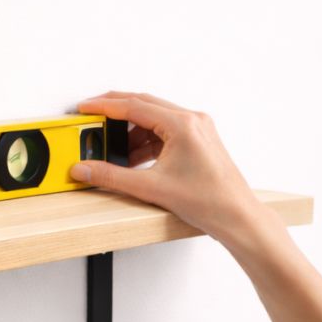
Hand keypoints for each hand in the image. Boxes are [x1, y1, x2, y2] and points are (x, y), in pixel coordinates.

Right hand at [70, 91, 260, 242]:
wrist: (236, 216)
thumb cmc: (209, 201)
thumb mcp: (151, 188)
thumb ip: (112, 177)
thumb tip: (86, 169)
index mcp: (182, 124)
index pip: (133, 106)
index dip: (104, 107)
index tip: (86, 108)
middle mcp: (192, 120)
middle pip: (143, 105)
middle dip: (114, 111)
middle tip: (92, 116)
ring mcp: (197, 129)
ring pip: (154, 118)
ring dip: (131, 130)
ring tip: (111, 146)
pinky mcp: (198, 141)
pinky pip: (164, 131)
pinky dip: (146, 141)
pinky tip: (133, 157)